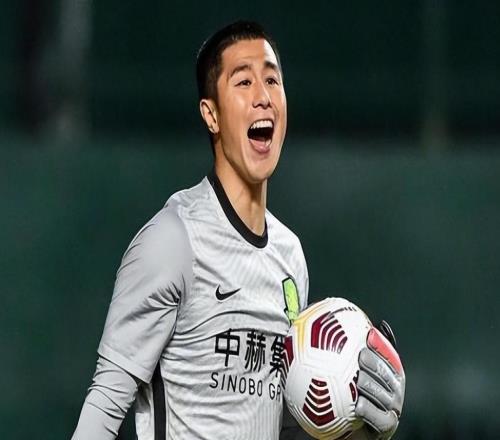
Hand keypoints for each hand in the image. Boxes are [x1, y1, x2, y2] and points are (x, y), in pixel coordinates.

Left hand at [354, 323, 405, 439]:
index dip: (381, 345)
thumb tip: (357, 329)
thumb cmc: (350, 397)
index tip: (368, 334)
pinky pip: (381, 419)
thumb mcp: (350, 374)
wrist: (349, 430)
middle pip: (389, 375)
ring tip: (358, 379)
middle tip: (360, 355)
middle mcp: (394, 391)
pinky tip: (358, 405)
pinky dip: (371, 411)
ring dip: (372, 386)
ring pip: (385, 396)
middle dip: (376, 363)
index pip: (389, 357)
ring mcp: (392, 410)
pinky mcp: (386, 428)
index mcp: (390, 375)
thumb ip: (353, 353)